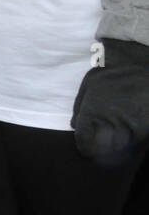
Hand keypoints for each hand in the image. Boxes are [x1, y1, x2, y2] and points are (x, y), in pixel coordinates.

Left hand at [72, 39, 148, 163]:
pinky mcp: (145, 127)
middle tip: (99, 146)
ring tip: (115, 136)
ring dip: (115, 145)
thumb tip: (73, 125)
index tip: (85, 148)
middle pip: (102, 148)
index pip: (84, 139)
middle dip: (99, 149)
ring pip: (120, 146)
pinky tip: (128, 130)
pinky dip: (131, 140)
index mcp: (92, 109)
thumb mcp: (90, 83)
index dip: (83, 146)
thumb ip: (79, 105)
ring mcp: (130, 125)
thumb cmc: (114, 72)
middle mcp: (111, 120)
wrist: (144, 65)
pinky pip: (135, 141)